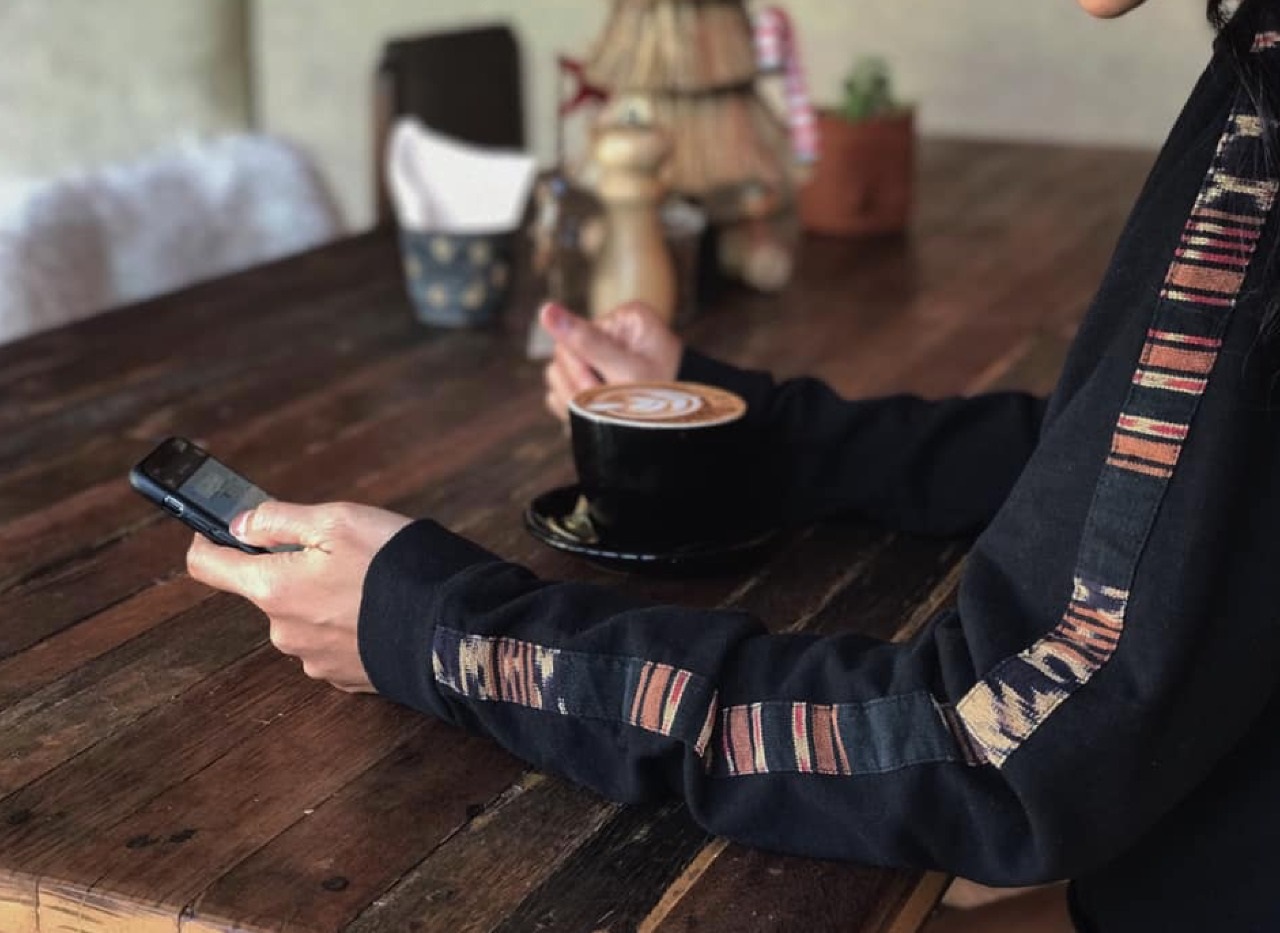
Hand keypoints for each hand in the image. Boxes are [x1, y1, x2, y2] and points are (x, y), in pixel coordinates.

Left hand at [186, 501, 411, 691]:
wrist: (451, 630)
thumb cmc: (395, 569)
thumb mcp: (338, 520)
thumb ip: (279, 519)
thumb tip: (239, 524)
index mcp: (273, 588)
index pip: (207, 566)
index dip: (207, 539)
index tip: (215, 528)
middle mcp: (284, 631)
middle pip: (268, 589)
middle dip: (293, 567)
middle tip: (340, 550)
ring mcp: (314, 659)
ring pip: (304, 616)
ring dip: (325, 597)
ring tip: (372, 581)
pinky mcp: (346, 677)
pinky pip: (333, 641)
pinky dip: (350, 623)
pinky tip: (381, 610)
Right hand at [540, 301, 682, 421]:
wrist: (690, 425)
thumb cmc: (666, 397)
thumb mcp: (627, 371)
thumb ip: (585, 343)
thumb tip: (546, 310)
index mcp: (626, 319)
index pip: (571, 338)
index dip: (579, 369)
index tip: (602, 388)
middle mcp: (615, 333)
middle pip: (564, 357)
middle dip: (580, 386)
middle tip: (609, 405)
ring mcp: (607, 357)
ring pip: (561, 377)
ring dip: (576, 401)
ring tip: (607, 413)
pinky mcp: (602, 379)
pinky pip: (566, 392)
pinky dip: (576, 410)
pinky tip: (598, 417)